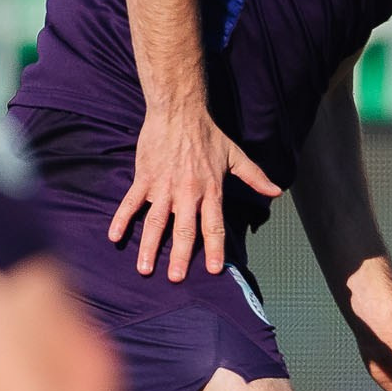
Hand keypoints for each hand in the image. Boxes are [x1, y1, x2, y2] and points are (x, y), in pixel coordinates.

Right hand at [108, 105, 278, 280]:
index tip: (215, 270)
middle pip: (184, 230)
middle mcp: (187, 193)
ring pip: (156, 222)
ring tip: (145, 269)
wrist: (179, 112)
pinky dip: (122, 219)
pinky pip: (131, 203)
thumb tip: (276, 192)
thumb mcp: (235, 156)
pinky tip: (115, 237)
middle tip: (176, 279)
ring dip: (150, 246)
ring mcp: (163, 187)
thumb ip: (255, 177)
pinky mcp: (144, 178)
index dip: (215, 249)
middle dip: (180, 256)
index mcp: (210, 190)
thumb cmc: (208, 134)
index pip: (214, 226)